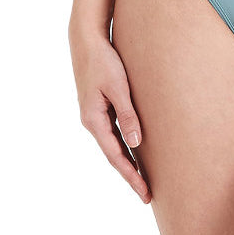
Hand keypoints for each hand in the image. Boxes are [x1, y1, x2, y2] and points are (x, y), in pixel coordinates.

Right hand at [69, 24, 151, 203]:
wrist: (86, 40)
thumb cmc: (104, 61)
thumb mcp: (118, 87)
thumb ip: (128, 115)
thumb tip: (136, 144)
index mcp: (94, 120)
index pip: (115, 156)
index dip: (130, 176)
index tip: (144, 193)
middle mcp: (92, 122)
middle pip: (114, 155)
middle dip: (130, 175)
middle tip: (147, 195)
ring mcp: (94, 115)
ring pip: (113, 145)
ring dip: (127, 162)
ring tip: (143, 179)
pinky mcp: (99, 107)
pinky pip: (113, 132)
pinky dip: (124, 145)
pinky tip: (134, 150)